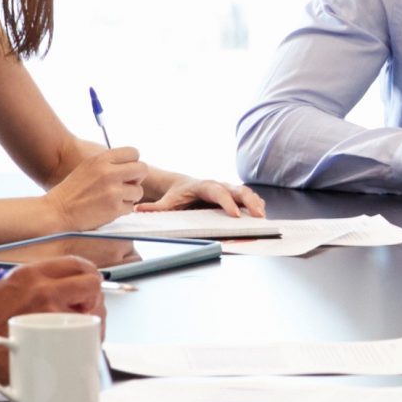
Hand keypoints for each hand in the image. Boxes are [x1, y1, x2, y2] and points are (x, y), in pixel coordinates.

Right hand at [0, 258, 104, 388]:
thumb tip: (45, 284)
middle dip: (95, 296)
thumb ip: (22, 284)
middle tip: (88, 309)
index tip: (89, 284)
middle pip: (91, 282)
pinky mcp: (52, 336)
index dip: (88, 274)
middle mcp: (42, 287)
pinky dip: (90, 339)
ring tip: (84, 329)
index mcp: (28, 274)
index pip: (74, 263)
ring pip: (94, 309)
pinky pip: (86, 335)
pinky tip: (82, 343)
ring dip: (94, 319)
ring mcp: (49, 312)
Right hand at [47, 146, 147, 228]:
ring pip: (138, 190)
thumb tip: (130, 164)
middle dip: (137, 178)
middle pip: (142, 169)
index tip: (128, 171)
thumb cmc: (71, 191)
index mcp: (101, 160)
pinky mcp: (114, 209)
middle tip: (127, 185)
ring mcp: (113, 191)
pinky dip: (122, 210)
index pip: (133, 152)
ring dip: (129, 196)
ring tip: (114, 199)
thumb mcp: (87, 167)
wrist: (57, 212)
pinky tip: (108, 209)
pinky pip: (130, 207)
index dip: (133, 162)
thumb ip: (108, 164)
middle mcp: (109, 173)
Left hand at [138, 177, 266, 216]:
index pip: (217, 192)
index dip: (227, 202)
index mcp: (203, 186)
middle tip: (257, 215)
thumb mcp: (166, 202)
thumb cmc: (177, 195)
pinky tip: (261, 213)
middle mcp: (218, 185)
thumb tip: (138, 209)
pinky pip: (247, 198)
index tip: (234, 214)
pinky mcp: (232, 196)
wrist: (184, 185)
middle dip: (249, 202)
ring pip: (245, 193)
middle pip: (237, 190)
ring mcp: (227, 190)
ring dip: (255, 203)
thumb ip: (155, 207)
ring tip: (263, 216)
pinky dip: (256, 204)